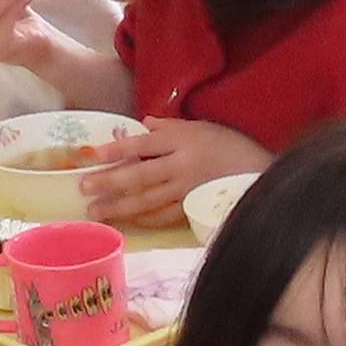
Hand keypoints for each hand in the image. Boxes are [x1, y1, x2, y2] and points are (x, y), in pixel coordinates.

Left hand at [75, 117, 258, 226]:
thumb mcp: (201, 127)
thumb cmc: (230, 146)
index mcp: (183, 141)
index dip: (117, 150)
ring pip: (148, 202)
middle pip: (140, 176)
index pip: (144, 145)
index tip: (93, 155)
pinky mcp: (193, 210)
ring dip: (120, 207)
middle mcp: (183, 167)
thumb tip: (142, 124)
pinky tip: (126, 221)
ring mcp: (188, 192)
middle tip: (84, 188)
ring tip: (95, 212)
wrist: (261, 173)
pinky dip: (144, 219)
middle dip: (110, 183)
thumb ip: (169, 127)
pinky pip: (164, 217)